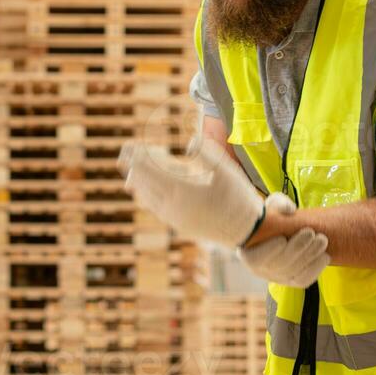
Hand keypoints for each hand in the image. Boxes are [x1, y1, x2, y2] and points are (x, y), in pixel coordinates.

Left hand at [117, 138, 265, 246]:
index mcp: (181, 191)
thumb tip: (188, 143)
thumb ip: (206, 152)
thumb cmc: (238, 197)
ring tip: (134, 166)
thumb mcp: (226, 170)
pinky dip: (147, 194)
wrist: (247, 231)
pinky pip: (155, 208)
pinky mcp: (178, 226)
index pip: (148, 171)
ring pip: (145, 197)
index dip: (137, 156)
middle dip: (133, 166)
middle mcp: (172, 207)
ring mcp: (173, 218)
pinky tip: (147, 187)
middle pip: (142, 183)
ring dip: (139, 180)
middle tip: (128, 151)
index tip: (130, 144)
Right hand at [237, 194, 328, 287]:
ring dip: (310, 256)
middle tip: (310, 233)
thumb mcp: (272, 207)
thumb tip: (290, 210)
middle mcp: (261, 270)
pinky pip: (304, 280)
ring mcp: (278, 277)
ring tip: (322, 240)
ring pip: (294, 273)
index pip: (256, 259)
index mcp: (249, 253)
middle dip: (297, 248)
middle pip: (280, 265)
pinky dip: (316, 269)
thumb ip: (279, 205)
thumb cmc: (273, 218)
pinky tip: (324, 256)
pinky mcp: (293, 281)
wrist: (281, 231)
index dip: (269, 251)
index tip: (281, 239)